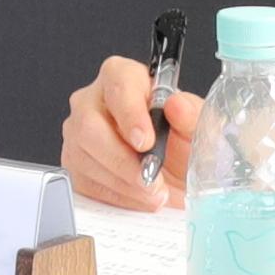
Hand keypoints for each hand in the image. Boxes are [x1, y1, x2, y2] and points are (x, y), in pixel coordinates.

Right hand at [63, 58, 196, 209]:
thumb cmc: (183, 142)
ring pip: (84, 157)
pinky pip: (84, 182)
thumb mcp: (200, 127)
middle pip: (89, 126)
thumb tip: (176, 106)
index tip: (147, 142)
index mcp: (123, 77)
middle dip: (122, 161)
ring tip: (153, 192)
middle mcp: (93, 100)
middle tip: (151, 180)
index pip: (118, 86)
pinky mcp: (74, 164)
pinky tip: (138, 197)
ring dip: (122, 183)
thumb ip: (192, 115)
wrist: (176, 173)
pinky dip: (115, 196)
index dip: (131, 115)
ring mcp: (78, 133)